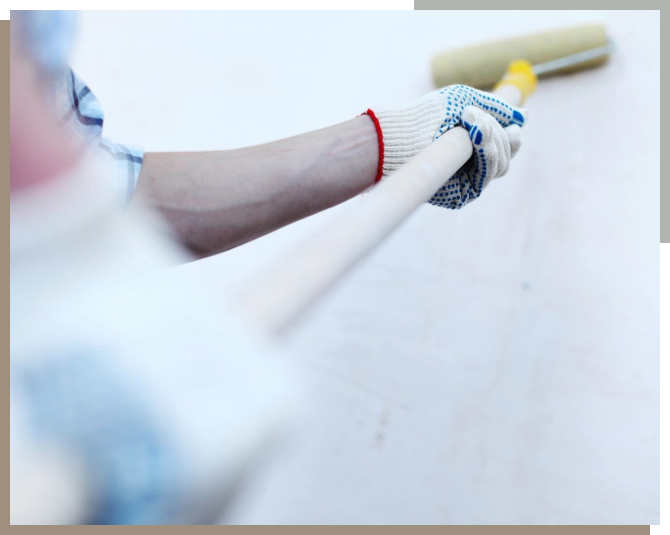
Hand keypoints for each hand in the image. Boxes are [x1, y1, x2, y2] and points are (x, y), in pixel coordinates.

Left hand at [366, 84, 526, 208]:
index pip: (508, 142)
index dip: (510, 132)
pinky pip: (487, 176)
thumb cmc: (429, 115)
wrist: (403, 135)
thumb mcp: (465, 100)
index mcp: (476, 144)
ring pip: (502, 165)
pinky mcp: (462, 194)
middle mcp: (474, 164)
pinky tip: (474, 138)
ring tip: (472, 124)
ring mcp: (469, 180)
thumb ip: (496, 108)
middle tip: (478, 120)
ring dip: (492, 141)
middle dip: (499, 134)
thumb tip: (525, 117)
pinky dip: (486, 153)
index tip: (510, 121)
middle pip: (509, 154)